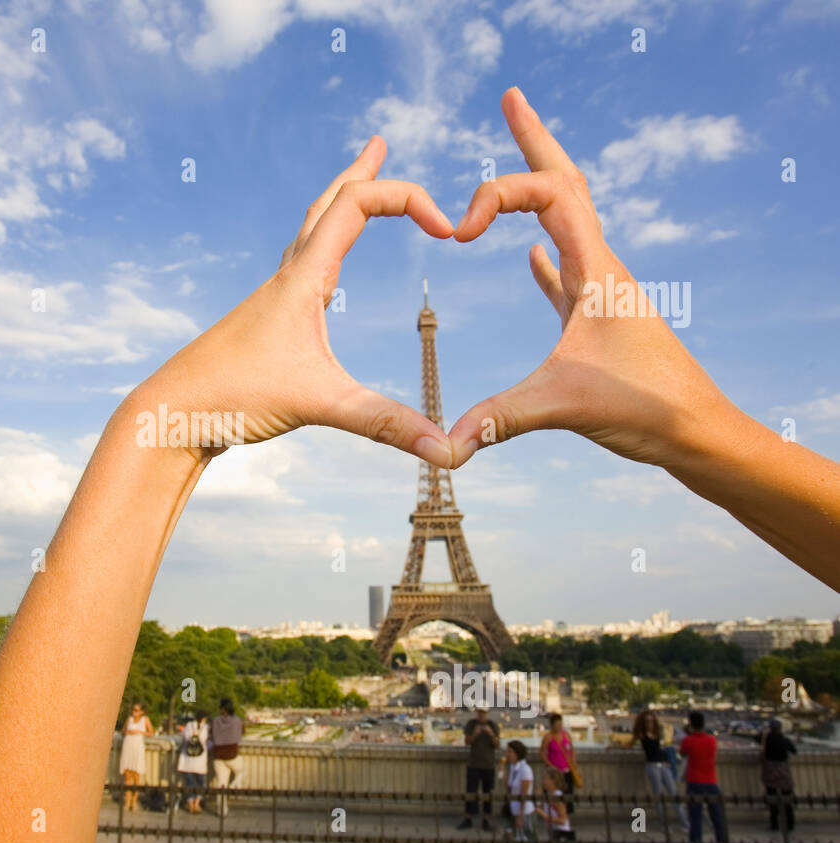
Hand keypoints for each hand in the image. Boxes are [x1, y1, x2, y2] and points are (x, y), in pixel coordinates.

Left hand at [122, 137, 454, 467]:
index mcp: (301, 278)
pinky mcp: (262, 327)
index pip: (358, 203)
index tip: (447, 229)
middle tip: (378, 145)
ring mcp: (271, 301)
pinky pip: (298, 273)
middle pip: (326, 204)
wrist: (169, 415)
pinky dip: (320, 255)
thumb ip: (385, 423)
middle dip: (360, 173)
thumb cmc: (231, 399)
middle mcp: (285, 279)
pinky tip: (323, 280)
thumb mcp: (319, 406)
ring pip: (308, 235)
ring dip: (337, 208)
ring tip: (355, 192)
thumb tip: (449, 452)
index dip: (407, 198)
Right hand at [447, 88, 737, 471]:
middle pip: (565, 184)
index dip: (498, 195)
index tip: (460, 232)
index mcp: (597, 268)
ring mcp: (599, 292)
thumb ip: (500, 419)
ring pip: (566, 223)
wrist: (696, 430)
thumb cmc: (646, 407)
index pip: (550, 192)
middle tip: (510, 99)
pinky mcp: (595, 322)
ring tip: (517, 161)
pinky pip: (564, 273)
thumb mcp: (565, 405)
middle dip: (534, 141)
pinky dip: (542, 257)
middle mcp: (601, 268)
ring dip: (537, 190)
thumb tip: (444, 445)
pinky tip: (529, 256)